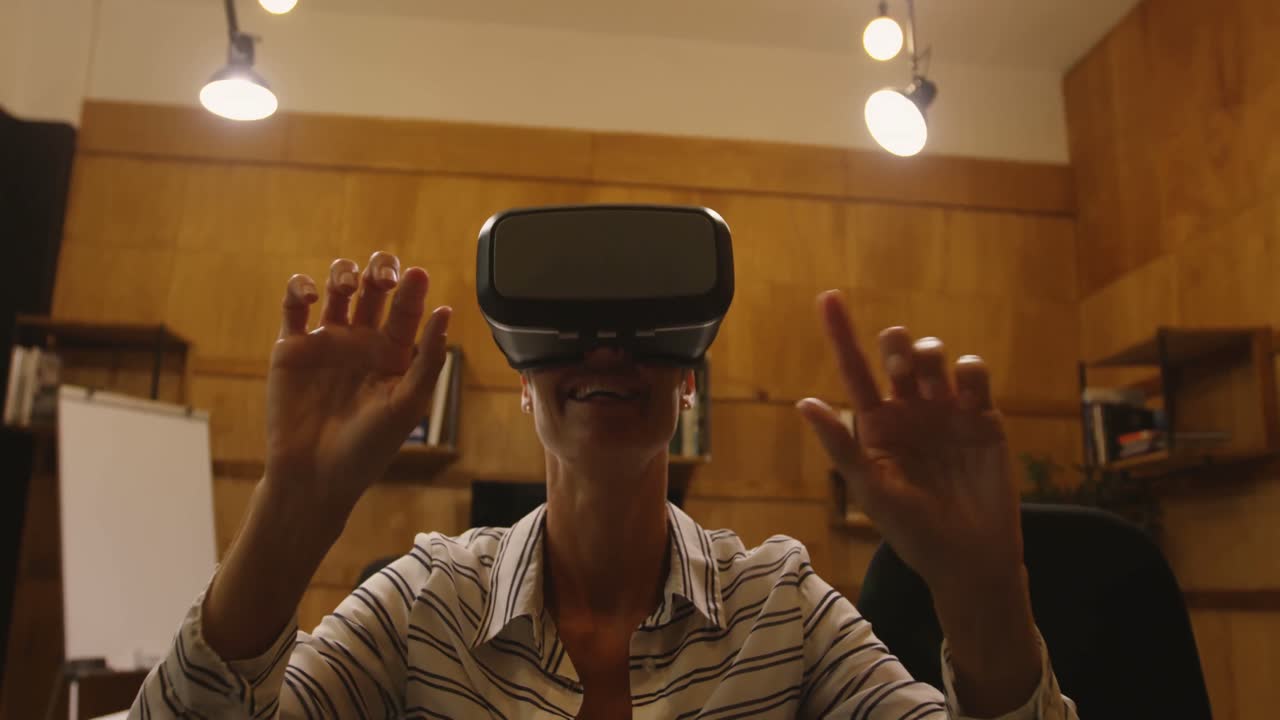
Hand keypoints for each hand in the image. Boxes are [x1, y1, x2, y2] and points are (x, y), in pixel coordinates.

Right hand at [268, 251, 451, 517]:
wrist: (316, 477)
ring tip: (348, 284)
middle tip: (384, 276)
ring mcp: (326, 341)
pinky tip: (314, 296)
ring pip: (336, 288)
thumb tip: (446, 311)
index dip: (412, 289)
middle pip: (373, 289)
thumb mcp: (407, 405)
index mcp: (394, 354)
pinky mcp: (292, 347)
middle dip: (380, 271)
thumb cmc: (368, 448)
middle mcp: (362, 342)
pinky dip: (301, 289)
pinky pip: (294, 307)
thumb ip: (428, 359)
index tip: (417, 274)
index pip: (405, 310)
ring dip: (343, 273)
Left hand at [797, 290, 1043, 715]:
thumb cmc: (911, 529)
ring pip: (937, 358)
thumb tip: (804, 403)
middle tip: (900, 365)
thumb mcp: (869, 488)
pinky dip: (968, 370)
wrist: (967, 556)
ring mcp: (947, 411)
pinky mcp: (983, 418)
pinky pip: (975, 378)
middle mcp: (909, 409)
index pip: (854, 369)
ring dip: (930, 355)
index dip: (841, 332)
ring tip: (931, 379)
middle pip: (898, 353)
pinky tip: (964, 384)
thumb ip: (840, 445)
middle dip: (896, 345)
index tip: (828, 296)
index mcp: (875, 423)